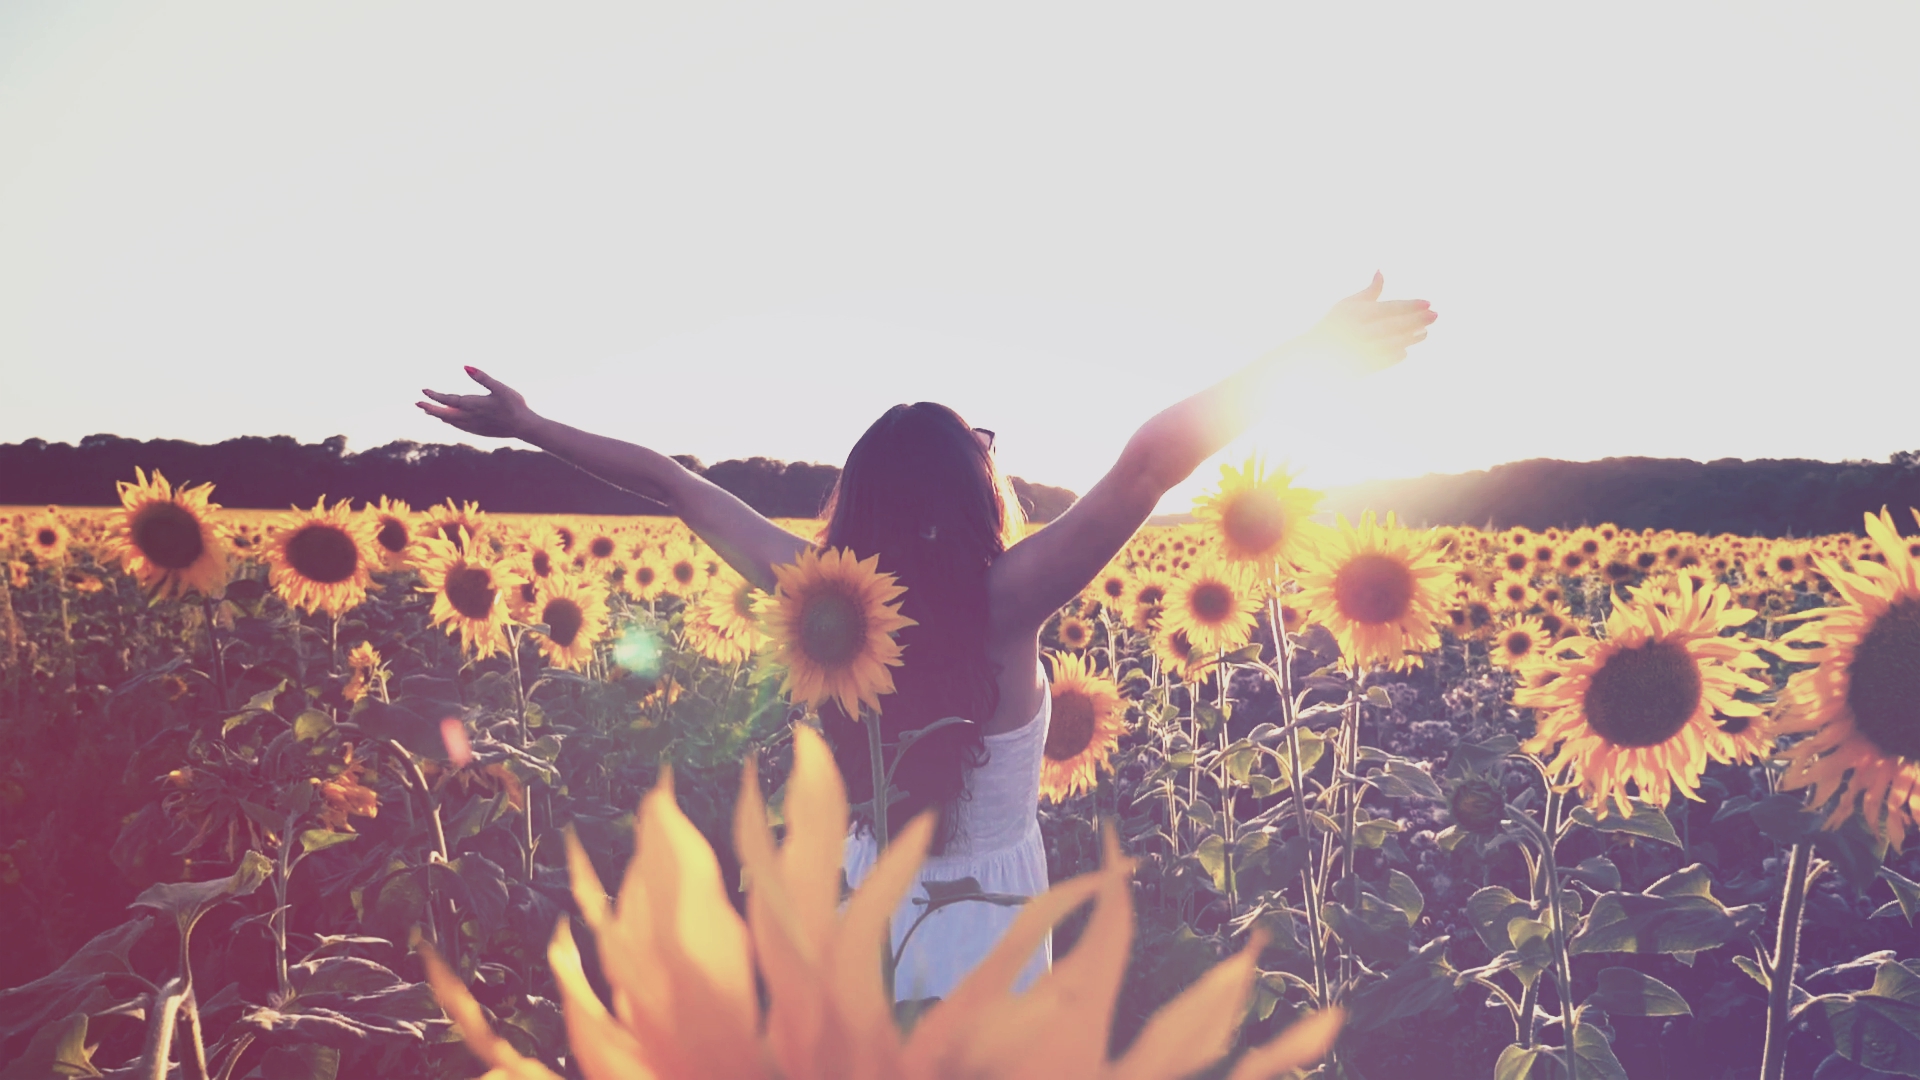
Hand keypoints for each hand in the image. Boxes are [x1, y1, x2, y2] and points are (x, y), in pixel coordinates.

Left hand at [417, 367, 533, 438]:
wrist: (524, 427)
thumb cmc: (514, 405)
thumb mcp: (499, 387)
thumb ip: (482, 377)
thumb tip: (465, 366)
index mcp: (472, 405)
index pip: (447, 400)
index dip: (434, 396)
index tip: (423, 390)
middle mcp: (469, 418)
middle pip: (444, 414)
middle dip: (429, 408)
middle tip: (417, 403)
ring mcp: (473, 427)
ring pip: (450, 421)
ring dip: (439, 415)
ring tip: (429, 411)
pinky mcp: (479, 431)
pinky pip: (458, 427)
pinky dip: (450, 422)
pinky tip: (450, 420)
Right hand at [1303, 272, 1436, 373]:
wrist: (1309, 357)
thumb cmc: (1331, 327)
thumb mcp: (1346, 305)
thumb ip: (1368, 292)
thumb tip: (1381, 271)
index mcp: (1354, 314)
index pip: (1389, 308)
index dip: (1410, 305)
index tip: (1428, 303)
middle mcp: (1356, 332)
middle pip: (1393, 325)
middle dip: (1416, 320)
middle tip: (1435, 315)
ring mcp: (1357, 352)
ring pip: (1391, 343)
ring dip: (1410, 338)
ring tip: (1425, 332)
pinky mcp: (1358, 369)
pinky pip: (1383, 361)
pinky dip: (1396, 355)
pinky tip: (1405, 349)